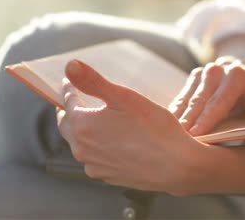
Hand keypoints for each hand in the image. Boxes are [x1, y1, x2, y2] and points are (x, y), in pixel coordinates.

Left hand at [57, 59, 214, 195]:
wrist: (177, 165)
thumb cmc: (153, 128)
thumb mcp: (123, 96)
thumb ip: (93, 81)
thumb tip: (69, 66)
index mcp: (82, 126)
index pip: (67, 102)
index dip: (69, 90)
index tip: (71, 83)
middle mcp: (81, 149)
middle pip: (67, 125)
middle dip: (70, 111)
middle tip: (76, 100)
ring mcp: (94, 166)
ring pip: (79, 143)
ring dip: (83, 130)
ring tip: (95, 119)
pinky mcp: (107, 177)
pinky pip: (94, 158)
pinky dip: (97, 146)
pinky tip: (112, 140)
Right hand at [169, 56, 244, 135]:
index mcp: (237, 75)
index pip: (220, 101)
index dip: (208, 120)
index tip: (198, 136)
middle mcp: (217, 70)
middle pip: (200, 101)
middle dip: (188, 121)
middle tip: (178, 141)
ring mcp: (203, 72)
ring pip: (187, 99)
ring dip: (178, 118)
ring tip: (168, 136)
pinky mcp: (192, 78)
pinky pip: (182, 97)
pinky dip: (175, 112)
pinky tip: (168, 127)